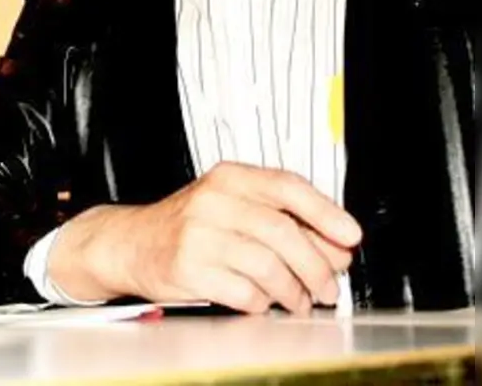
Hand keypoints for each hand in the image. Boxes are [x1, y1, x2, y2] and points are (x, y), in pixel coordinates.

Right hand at [47, 161, 361, 313]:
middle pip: (283, 232)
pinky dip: (262, 303)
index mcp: (230, 178)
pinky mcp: (188, 269)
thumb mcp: (230, 206)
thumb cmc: (187, 226)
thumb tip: (334, 247)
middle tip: (329, 285)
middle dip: (316, 265)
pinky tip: (263, 303)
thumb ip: (280, 218)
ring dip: (294, 291)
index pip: (288, 186)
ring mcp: (198, 235)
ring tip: (299, 300)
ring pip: (268, 266)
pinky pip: (243, 292)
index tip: (351, 236)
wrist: (130, 242)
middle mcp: (213, 201)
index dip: (326, 212)